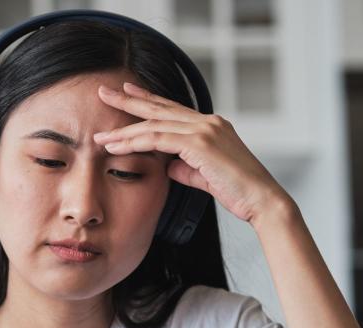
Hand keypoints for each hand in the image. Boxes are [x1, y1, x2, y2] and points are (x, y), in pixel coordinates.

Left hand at [93, 81, 290, 224]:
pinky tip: (116, 147)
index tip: (128, 92)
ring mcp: (204, 129)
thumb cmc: (238, 191)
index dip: (148, 100)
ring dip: (124, 130)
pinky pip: (158, 139)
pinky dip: (134, 142)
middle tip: (105, 92)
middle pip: (160, 108)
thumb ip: (185, 167)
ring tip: (101, 134)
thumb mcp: (204, 176)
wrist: (261, 200)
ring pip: (154, 124)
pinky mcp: (200, 143)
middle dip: (129, 99)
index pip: (172, 109)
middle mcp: (207, 121)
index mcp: (211, 125)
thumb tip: (168, 165)